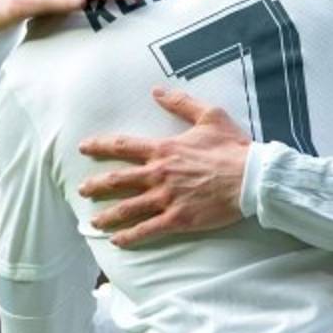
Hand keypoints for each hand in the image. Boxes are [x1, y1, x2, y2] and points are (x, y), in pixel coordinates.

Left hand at [77, 88, 251, 247]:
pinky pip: (147, 229)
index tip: (84, 148)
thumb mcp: (209, 115)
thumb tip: (157, 91)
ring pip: (127, 208)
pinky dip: (129, 236)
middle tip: (82, 190)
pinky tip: (117, 241)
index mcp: (164, 149)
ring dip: (107, 216)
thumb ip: (181, 103)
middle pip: (117, 180)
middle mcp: (159, 174)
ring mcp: (166, 198)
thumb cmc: (232, 147)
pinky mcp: (177, 219)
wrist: (250, 178)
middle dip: (95, 185)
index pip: (123, 145)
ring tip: (94, 221)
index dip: (100, 146)